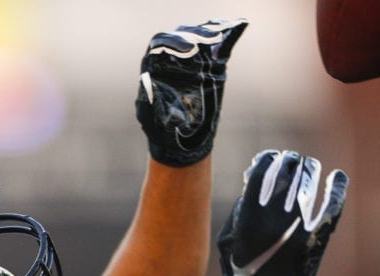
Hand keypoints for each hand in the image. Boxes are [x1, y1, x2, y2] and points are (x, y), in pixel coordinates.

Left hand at [135, 18, 247, 166]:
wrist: (180, 143)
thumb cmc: (159, 130)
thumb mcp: (148, 116)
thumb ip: (146, 99)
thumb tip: (146, 79)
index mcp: (154, 67)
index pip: (161, 43)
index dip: (173, 42)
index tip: (188, 50)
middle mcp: (171, 60)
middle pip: (181, 36)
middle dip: (193, 36)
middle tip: (206, 42)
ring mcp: (191, 63)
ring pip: (198, 37)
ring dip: (208, 33)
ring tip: (217, 38)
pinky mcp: (210, 68)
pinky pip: (217, 47)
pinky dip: (226, 36)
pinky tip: (233, 29)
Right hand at [217, 149, 348, 275]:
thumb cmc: (241, 270)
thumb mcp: (228, 237)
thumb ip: (240, 208)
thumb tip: (254, 180)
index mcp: (250, 210)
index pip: (264, 167)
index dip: (269, 158)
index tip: (271, 158)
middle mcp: (275, 212)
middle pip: (288, 169)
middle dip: (289, 162)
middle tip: (291, 160)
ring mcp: (300, 222)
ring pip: (309, 180)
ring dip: (309, 169)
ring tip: (308, 167)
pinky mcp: (318, 234)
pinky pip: (332, 203)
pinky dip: (337, 188)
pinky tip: (338, 177)